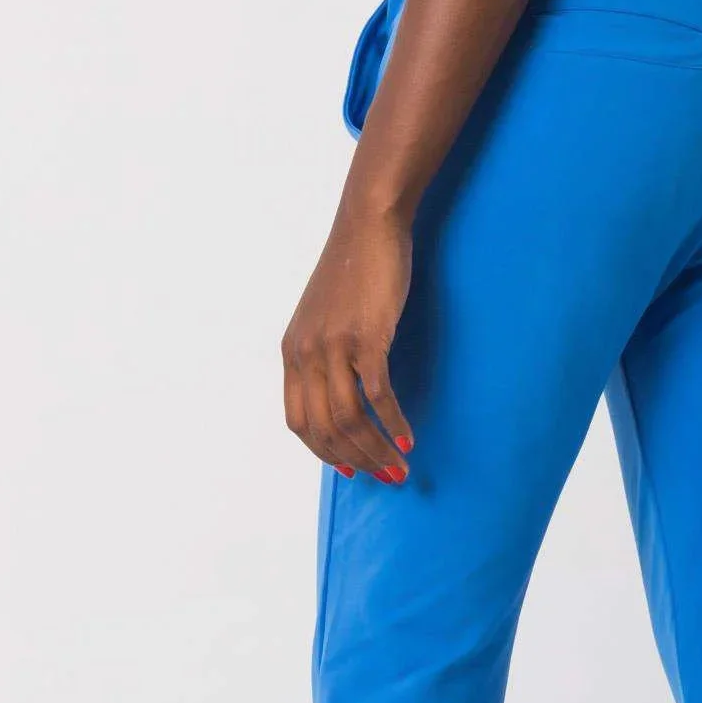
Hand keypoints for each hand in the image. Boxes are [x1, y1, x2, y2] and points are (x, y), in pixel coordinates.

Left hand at [281, 199, 415, 479]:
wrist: (368, 225)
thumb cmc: (353, 270)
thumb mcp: (324, 318)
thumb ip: (324, 356)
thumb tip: (341, 394)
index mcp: (292, 352)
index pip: (299, 422)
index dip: (323, 453)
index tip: (350, 469)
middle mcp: (306, 353)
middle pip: (326, 428)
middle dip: (356, 460)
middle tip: (386, 477)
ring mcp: (334, 346)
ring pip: (350, 419)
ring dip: (376, 450)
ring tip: (400, 467)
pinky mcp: (366, 337)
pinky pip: (378, 395)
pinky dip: (393, 423)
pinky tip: (408, 437)